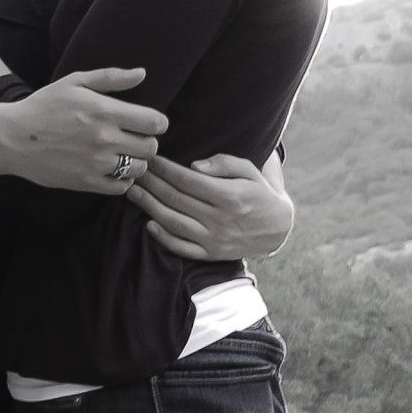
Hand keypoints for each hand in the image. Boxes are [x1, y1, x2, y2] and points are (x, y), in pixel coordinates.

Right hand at [0, 69, 168, 193]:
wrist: (12, 137)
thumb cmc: (43, 106)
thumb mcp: (75, 82)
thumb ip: (111, 77)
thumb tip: (142, 73)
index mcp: (105, 111)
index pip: (155, 122)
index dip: (157, 122)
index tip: (148, 122)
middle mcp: (104, 139)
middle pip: (152, 147)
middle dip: (148, 142)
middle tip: (134, 138)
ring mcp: (96, 163)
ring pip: (140, 168)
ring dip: (136, 161)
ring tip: (122, 154)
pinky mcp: (87, 182)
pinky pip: (121, 186)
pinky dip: (122, 179)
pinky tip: (112, 169)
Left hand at [127, 154, 294, 260]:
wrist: (278, 229)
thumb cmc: (260, 193)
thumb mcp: (251, 171)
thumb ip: (224, 163)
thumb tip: (194, 166)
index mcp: (230, 196)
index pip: (188, 180)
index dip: (165, 168)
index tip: (150, 158)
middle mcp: (220, 219)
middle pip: (176, 199)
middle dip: (151, 183)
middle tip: (134, 171)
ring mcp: (214, 239)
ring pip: (174, 222)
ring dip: (149, 206)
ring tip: (133, 192)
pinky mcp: (211, 254)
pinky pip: (182, 248)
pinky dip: (163, 237)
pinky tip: (149, 223)